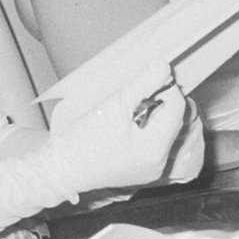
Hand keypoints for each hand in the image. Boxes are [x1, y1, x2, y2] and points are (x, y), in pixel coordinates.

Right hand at [48, 61, 199, 193]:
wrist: (61, 169)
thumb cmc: (84, 140)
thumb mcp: (115, 105)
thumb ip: (144, 83)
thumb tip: (164, 65)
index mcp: (155, 149)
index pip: (176, 107)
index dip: (166, 88)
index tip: (150, 78)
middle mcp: (160, 164)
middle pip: (174, 120)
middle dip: (162, 101)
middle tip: (142, 91)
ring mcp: (152, 171)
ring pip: (167, 132)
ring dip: (157, 115)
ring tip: (135, 107)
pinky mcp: (143, 172)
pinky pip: (157, 145)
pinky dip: (150, 129)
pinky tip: (132, 123)